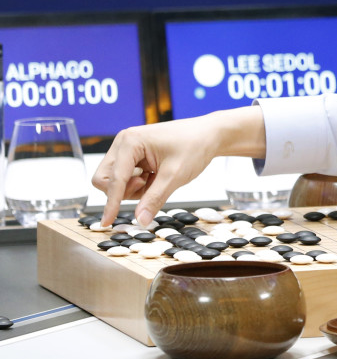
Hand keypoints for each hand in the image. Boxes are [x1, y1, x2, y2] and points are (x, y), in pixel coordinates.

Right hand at [92, 106, 264, 226]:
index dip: (111, 202)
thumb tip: (141, 221)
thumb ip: (155, 199)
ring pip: (115, 181)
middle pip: (105, 179)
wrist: (210, 135)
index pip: (113, 179)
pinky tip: (157, 176)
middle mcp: (124, 142)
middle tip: (149, 185)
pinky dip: (140, 184)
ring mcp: (128, 148)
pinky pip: (126, 178)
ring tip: (158, 178)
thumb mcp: (175, 176)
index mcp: (130, 142)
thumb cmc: (195, 147)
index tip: (107, 223)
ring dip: (134, 189)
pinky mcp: (134, 155)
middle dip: (124, 191)